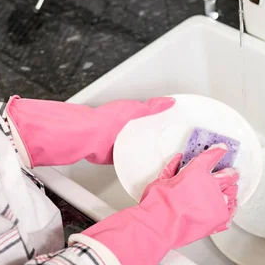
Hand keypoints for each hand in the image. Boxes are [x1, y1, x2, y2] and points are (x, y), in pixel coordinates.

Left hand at [6, 95, 174, 166]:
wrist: (89, 138)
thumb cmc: (107, 120)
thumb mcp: (135, 110)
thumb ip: (152, 107)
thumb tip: (170, 101)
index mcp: (132, 115)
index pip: (152, 116)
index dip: (163, 119)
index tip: (175, 122)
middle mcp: (128, 128)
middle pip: (148, 131)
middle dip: (158, 136)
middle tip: (172, 140)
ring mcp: (124, 141)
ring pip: (141, 144)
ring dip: (148, 148)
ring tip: (163, 153)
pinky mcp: (119, 154)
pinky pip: (134, 157)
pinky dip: (140, 159)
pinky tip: (148, 162)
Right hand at [81, 144, 238, 264]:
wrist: (160, 225)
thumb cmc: (158, 204)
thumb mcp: (161, 180)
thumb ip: (171, 169)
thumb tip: (176, 160)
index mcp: (197, 172)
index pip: (212, 156)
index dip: (218, 151)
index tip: (222, 148)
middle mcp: (211, 185)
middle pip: (229, 175)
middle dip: (231, 173)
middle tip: (232, 172)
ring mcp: (217, 202)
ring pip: (232, 192)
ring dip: (231, 190)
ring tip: (231, 191)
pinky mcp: (219, 218)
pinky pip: (230, 211)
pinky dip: (230, 208)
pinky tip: (230, 207)